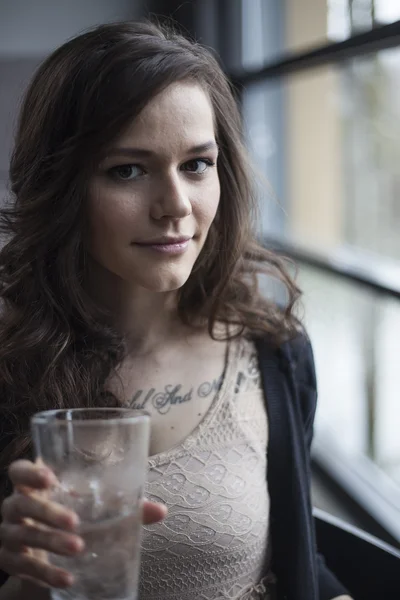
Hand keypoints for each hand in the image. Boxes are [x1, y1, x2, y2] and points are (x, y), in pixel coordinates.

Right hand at [0, 460, 165, 589]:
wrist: (43, 556)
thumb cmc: (69, 516)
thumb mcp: (90, 508)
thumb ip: (122, 506)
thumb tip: (160, 511)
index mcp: (33, 486)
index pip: (18, 471)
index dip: (29, 473)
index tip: (50, 478)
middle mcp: (16, 507)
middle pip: (21, 504)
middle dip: (47, 512)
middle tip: (75, 522)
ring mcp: (9, 535)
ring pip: (22, 536)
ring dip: (50, 542)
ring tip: (78, 548)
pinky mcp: (10, 561)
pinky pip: (24, 567)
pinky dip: (46, 573)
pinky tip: (67, 578)